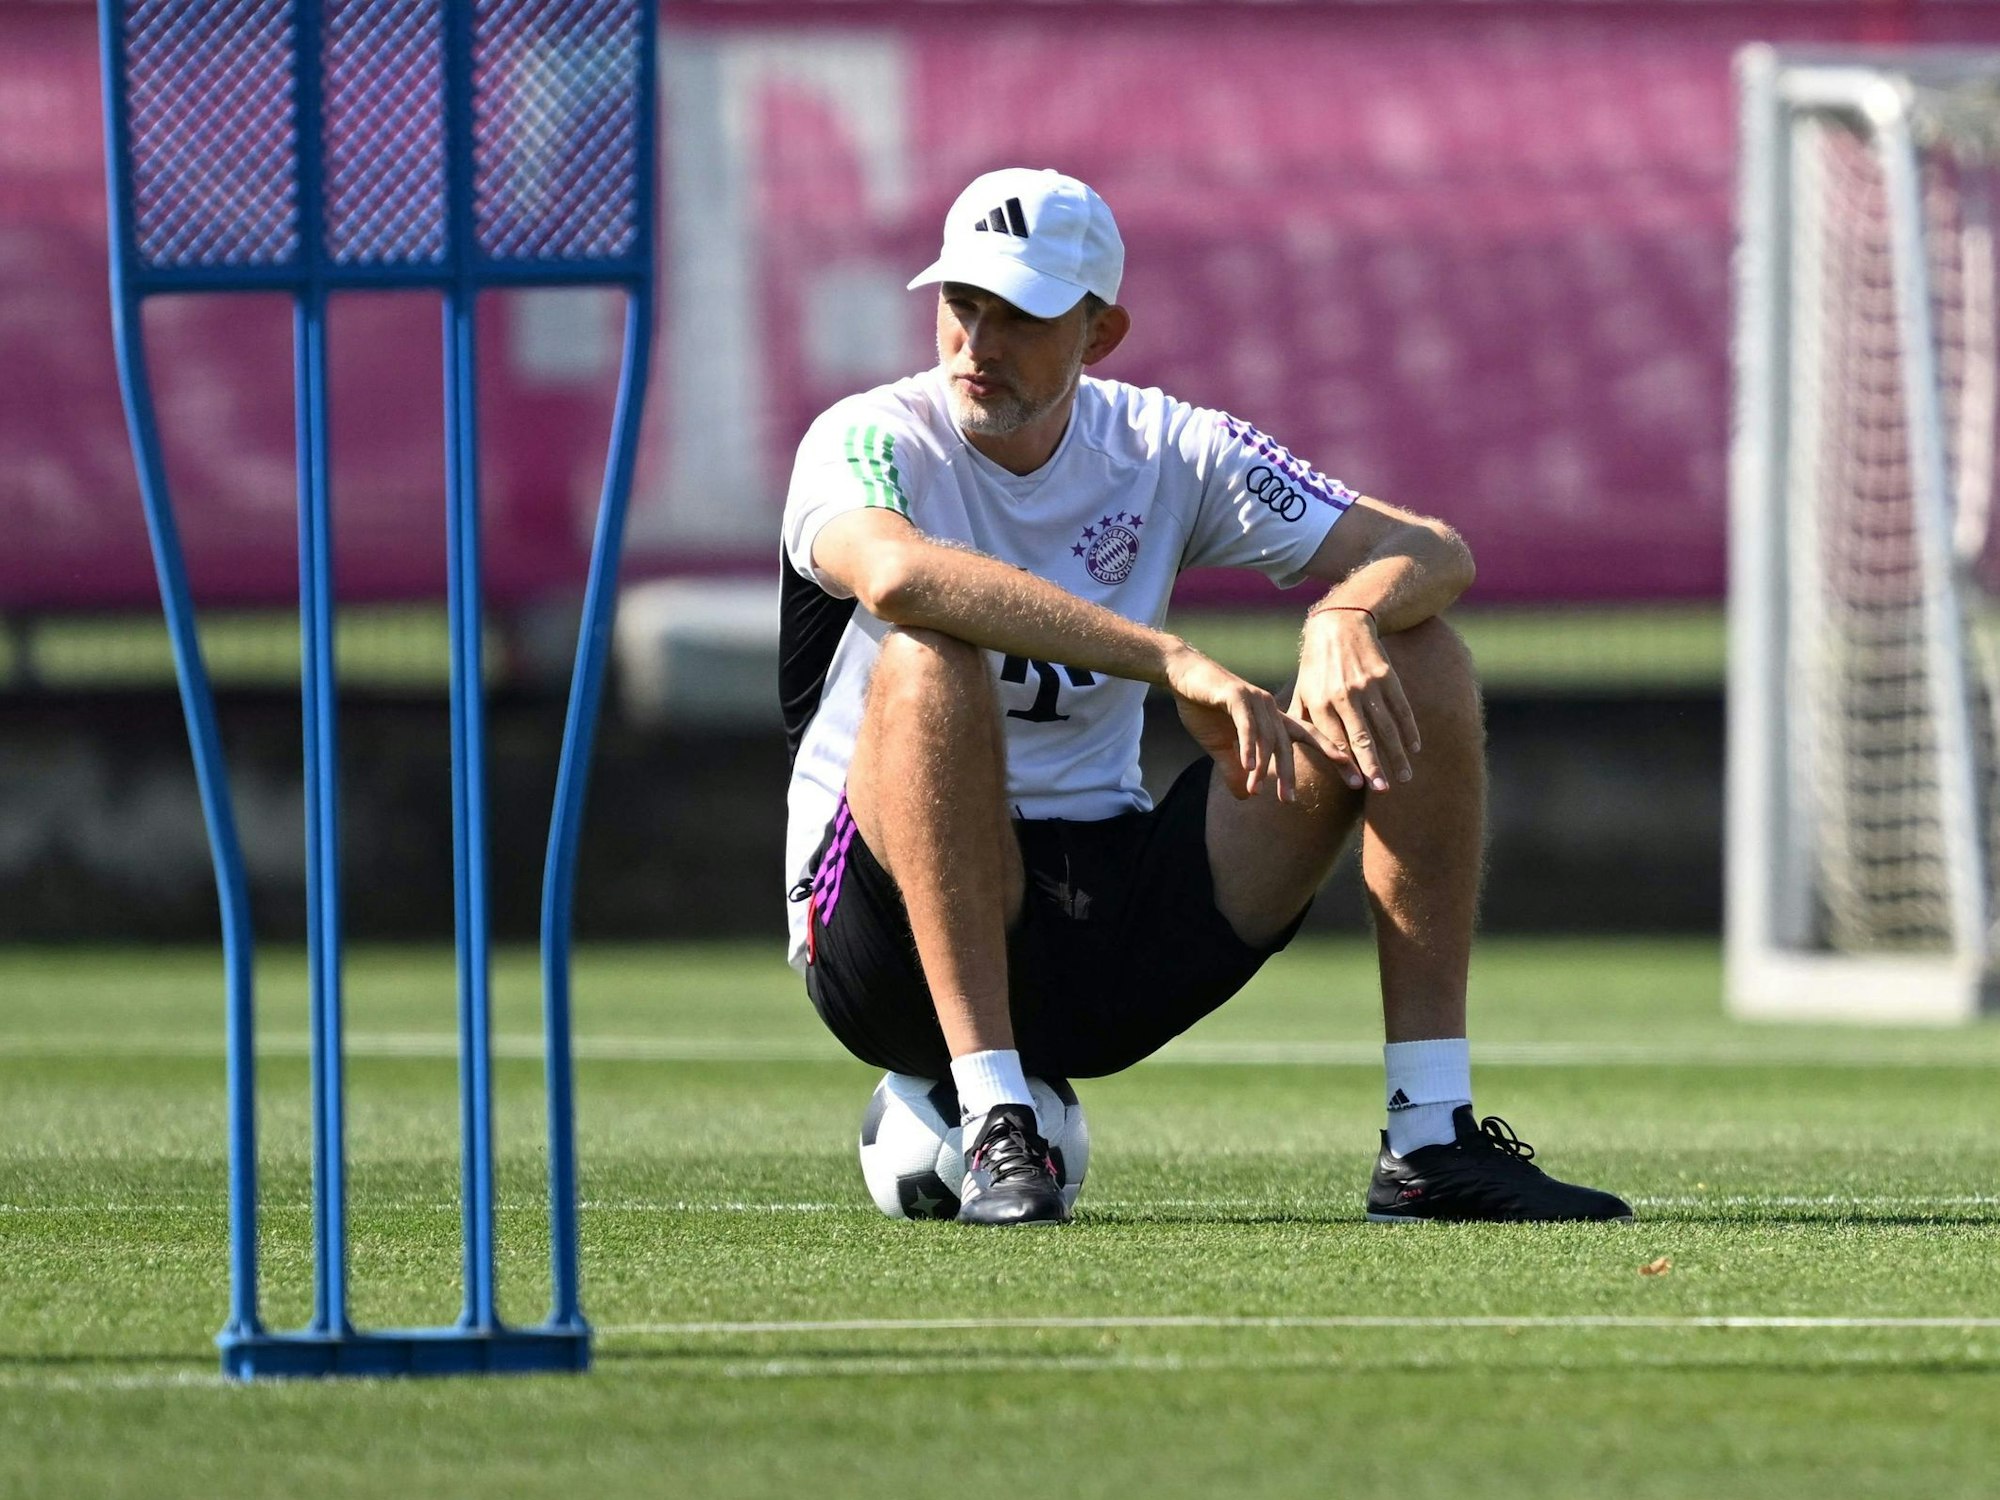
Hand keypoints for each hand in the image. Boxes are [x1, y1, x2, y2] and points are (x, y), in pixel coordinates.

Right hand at [1165, 645, 1332, 801]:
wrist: (1181, 675)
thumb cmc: (1203, 707)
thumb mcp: (1220, 747)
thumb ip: (1236, 769)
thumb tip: (1246, 798)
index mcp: (1273, 717)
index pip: (1308, 737)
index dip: (1331, 754)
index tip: (1352, 775)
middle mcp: (1270, 707)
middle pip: (1290, 743)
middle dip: (1292, 773)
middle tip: (1293, 801)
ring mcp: (1255, 700)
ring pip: (1268, 738)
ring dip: (1263, 767)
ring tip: (1260, 792)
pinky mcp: (1235, 695)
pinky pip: (1247, 726)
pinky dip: (1249, 747)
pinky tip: (1249, 768)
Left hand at [1295, 606, 1419, 792]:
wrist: (1339, 624)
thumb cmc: (1316, 666)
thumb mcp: (1302, 690)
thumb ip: (1300, 721)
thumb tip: (1288, 752)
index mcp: (1320, 702)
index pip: (1336, 741)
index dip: (1347, 764)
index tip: (1358, 786)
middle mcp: (1343, 695)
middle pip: (1362, 737)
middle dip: (1374, 765)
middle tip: (1383, 789)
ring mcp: (1367, 685)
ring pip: (1385, 727)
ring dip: (1397, 754)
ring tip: (1404, 777)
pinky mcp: (1386, 676)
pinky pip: (1401, 708)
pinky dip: (1409, 729)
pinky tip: (1414, 747)